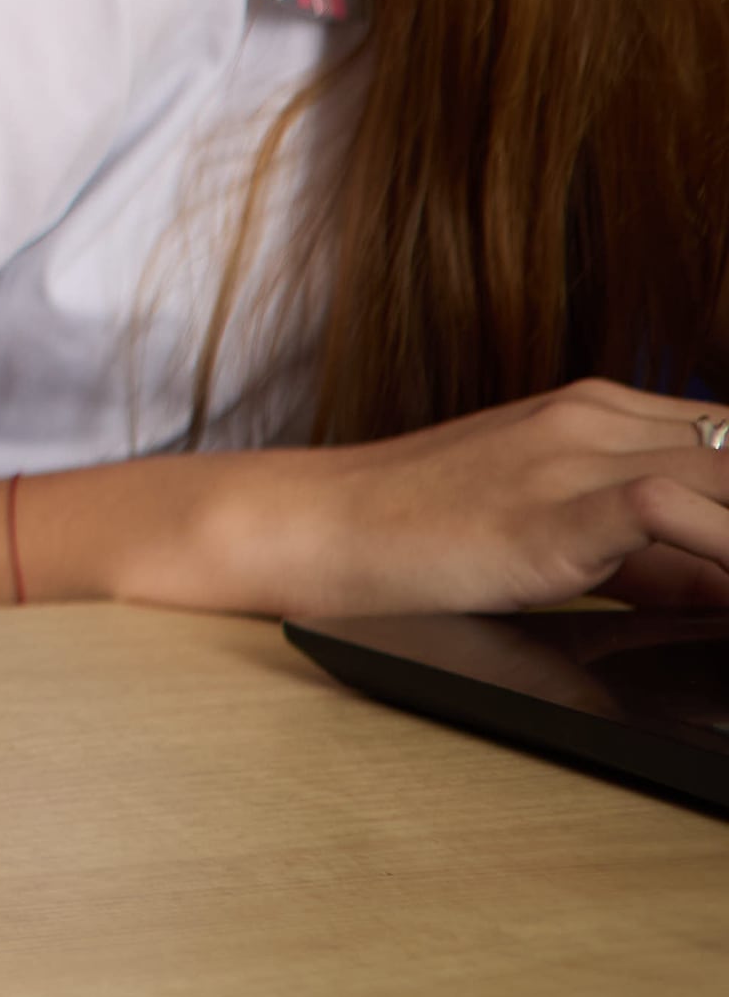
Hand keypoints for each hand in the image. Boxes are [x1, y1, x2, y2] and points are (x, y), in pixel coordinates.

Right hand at [113, 380, 728, 615]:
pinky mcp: (550, 507)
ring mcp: (575, 454)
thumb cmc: (418, 536)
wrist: (309, 525)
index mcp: (603, 414)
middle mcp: (600, 417)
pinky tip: (726, 582)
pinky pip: (672, 508)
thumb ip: (657, 559)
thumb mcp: (556, 538)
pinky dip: (723, 544)